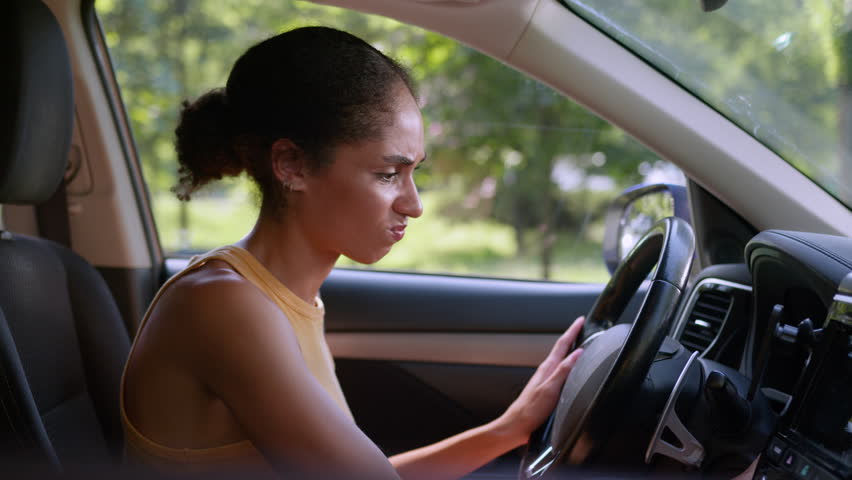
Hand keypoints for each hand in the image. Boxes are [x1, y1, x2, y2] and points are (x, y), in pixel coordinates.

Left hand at [497, 316, 584, 444]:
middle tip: (581, 327)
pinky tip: (570, 369)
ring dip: (569, 350)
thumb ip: (564, 370)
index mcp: (547, 368)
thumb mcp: (550, 389)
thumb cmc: (531, 411)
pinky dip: (567, 365)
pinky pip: (560, 371)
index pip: (562, 344)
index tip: (580, 320)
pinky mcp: (546, 389)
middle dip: (572, 337)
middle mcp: (546, 371)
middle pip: (561, 349)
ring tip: (578, 343)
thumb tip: (578, 353)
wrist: (517, 426)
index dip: (572, 331)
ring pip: (560, 360)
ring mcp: (546, 380)